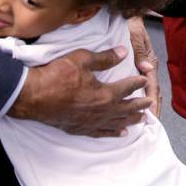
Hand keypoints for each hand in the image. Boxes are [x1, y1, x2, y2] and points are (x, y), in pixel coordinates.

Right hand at [8, 46, 149, 136]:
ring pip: (117, 123)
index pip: (126, 88)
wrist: (34, 96)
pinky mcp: (80, 128)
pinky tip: (120, 133)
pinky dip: (113, 132)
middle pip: (126, 108)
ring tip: (142, 120)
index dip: (137, 83)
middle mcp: (102, 111)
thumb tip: (123, 52)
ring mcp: (91, 122)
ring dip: (131, 120)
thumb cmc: (58, 75)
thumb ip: (104, 57)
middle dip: (139, 105)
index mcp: (105, 94)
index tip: (145, 80)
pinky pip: (102, 133)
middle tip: (151, 104)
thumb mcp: (82, 59)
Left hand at [128, 15, 160, 116]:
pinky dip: (135, 96)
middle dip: (150, 108)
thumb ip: (139, 50)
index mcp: (148, 62)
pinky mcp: (136, 67)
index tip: (150, 114)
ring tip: (139, 121)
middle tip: (146, 125)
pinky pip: (136, 86)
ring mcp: (143, 68)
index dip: (151, 100)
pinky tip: (130, 105)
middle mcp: (147, 67)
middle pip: (151, 92)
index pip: (151, 85)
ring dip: (143, 103)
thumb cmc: (131, 24)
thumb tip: (146, 68)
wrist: (129, 14)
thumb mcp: (135, 34)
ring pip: (145, 90)